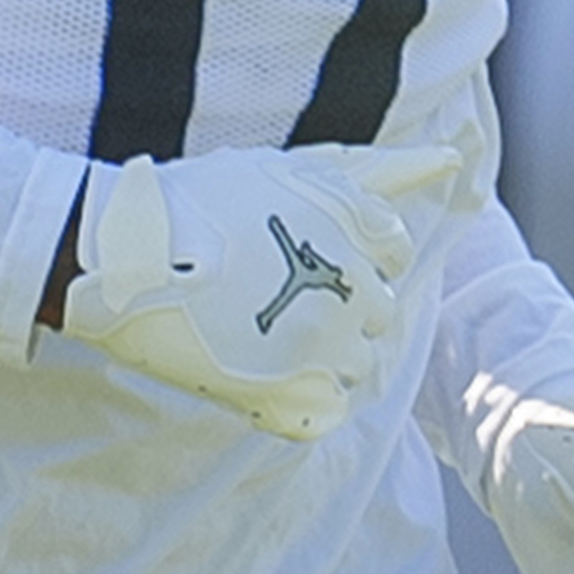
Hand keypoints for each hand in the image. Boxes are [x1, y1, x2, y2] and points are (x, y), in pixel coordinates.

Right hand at [55, 135, 453, 438]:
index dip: (347, 253)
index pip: (394, 255)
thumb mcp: (294, 169)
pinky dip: (296, 400)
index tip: (295, 249)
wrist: (123, 254)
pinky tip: (254, 372)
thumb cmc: (205, 200)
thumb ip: (378, 170)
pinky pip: (324, 413)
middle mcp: (356, 290)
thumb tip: (450, 160)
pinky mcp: (289, 396)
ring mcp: (324, 347)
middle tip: (264, 289)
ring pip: (353, 365)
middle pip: (377, 313)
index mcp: (363, 233)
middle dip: (335, 304)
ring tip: (253, 327)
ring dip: (313, 352)